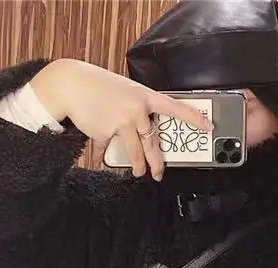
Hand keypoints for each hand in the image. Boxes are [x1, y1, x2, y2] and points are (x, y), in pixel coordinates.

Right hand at [30, 59, 211, 180]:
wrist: (70, 84)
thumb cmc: (97, 85)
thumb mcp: (123, 91)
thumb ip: (136, 110)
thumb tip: (141, 131)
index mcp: (144, 96)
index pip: (174, 107)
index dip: (192, 118)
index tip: (207, 126)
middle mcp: (136, 111)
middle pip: (152, 142)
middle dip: (157, 162)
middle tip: (159, 173)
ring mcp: (121, 123)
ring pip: (134, 152)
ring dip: (136, 165)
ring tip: (138, 172)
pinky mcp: (104, 133)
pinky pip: (105, 150)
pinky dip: (101, 156)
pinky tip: (101, 160)